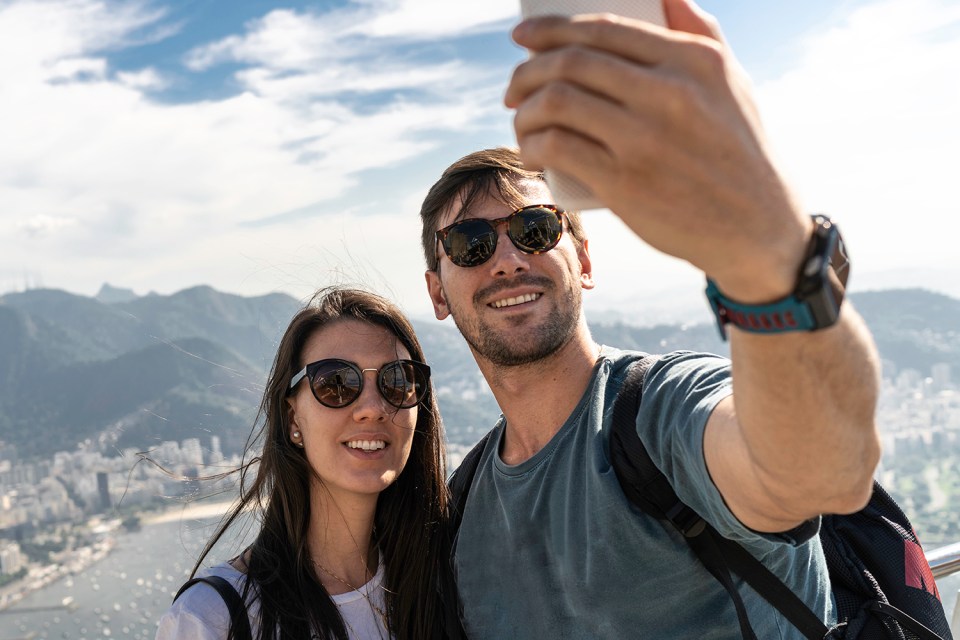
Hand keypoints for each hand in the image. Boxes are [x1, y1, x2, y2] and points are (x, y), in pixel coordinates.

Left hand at [505, 0, 810, 302]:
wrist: (757, 226)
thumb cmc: (740, 150)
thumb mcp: (733, 82)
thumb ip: (701, 32)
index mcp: (693, 60)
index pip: (603, 29)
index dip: (550, 28)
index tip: (523, 36)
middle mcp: (668, 92)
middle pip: (571, 62)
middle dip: (527, 70)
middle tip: (515, 88)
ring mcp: (644, 138)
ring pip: (557, 102)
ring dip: (524, 110)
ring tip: (521, 121)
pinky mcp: (624, 182)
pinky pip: (558, 147)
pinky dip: (532, 144)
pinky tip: (530, 150)